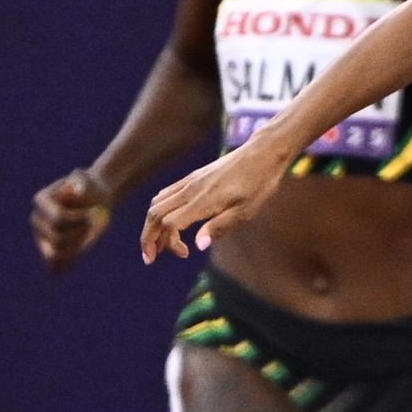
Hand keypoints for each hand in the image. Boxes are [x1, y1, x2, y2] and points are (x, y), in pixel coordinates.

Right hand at [31, 169, 112, 273]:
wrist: (93, 200)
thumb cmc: (89, 188)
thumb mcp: (88, 180)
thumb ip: (83, 183)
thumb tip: (79, 193)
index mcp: (42, 200)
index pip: (58, 218)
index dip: (78, 220)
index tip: (91, 213)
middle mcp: (38, 220)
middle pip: (58, 238)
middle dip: (80, 233)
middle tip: (91, 223)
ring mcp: (42, 236)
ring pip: (55, 254)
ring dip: (76, 247)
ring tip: (86, 234)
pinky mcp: (50, 249)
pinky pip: (53, 265)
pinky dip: (63, 265)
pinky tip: (74, 262)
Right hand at [140, 142, 284, 262]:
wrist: (263, 153)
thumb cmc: (259, 184)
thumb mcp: (246, 211)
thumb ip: (220, 227)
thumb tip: (198, 246)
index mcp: (203, 201)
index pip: (170, 224)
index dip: (170, 243)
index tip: (185, 254)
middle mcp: (190, 190)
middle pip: (154, 214)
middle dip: (148, 238)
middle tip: (150, 258)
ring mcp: (190, 181)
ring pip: (157, 203)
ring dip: (151, 225)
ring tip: (157, 244)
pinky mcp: (193, 177)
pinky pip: (166, 193)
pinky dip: (159, 210)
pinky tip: (167, 221)